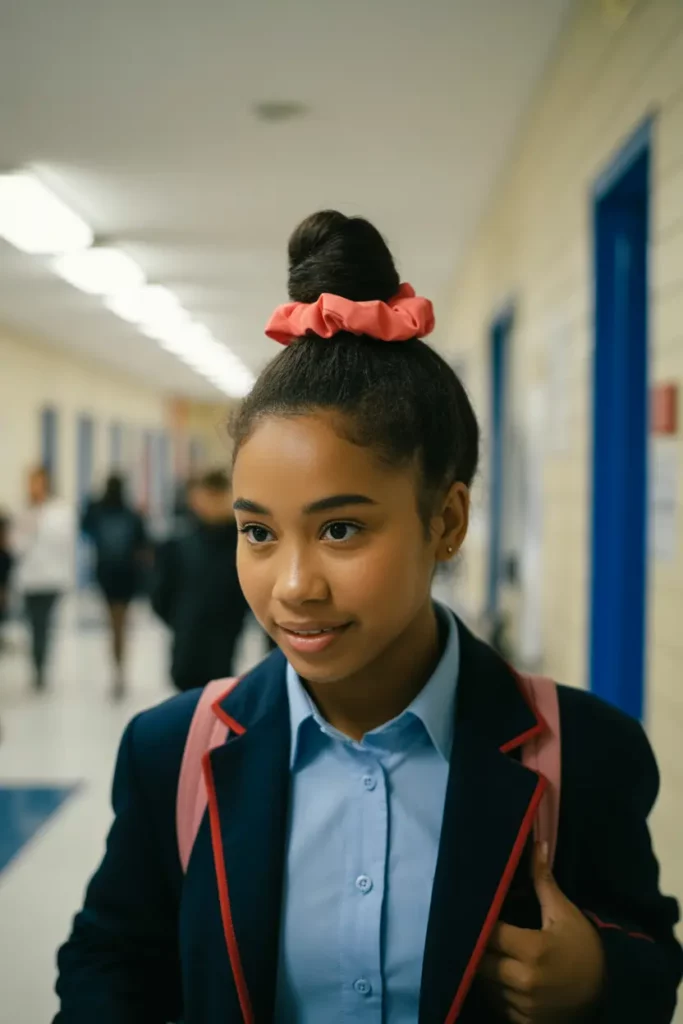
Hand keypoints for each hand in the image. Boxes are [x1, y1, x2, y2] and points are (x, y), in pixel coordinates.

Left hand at [478, 842, 605, 1022]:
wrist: (607, 993)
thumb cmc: (584, 948)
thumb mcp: (565, 914)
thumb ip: (543, 882)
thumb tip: (537, 844)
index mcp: (533, 951)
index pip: (489, 933)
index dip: (479, 920)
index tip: (472, 906)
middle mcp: (523, 981)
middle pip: (479, 959)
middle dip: (474, 944)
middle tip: (471, 926)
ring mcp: (522, 1006)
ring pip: (484, 982)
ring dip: (482, 966)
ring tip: (482, 947)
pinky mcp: (523, 1021)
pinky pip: (495, 1002)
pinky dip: (494, 988)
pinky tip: (498, 972)